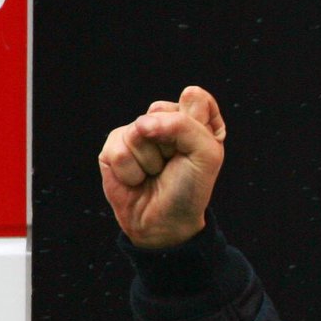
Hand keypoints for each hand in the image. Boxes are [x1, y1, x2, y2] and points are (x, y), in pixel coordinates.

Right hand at [99, 86, 226, 248]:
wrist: (163, 222)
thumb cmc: (188, 189)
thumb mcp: (206, 155)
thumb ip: (187, 125)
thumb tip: (145, 121)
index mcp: (195, 122)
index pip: (195, 98)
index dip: (196, 124)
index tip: (199, 149)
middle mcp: (166, 123)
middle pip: (162, 110)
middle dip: (171, 142)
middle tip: (174, 163)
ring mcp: (138, 133)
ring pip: (138, 131)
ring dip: (149, 160)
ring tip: (154, 174)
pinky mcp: (114, 145)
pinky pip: (118, 148)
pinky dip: (130, 171)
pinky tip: (136, 180)